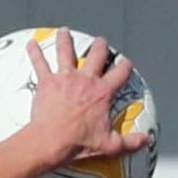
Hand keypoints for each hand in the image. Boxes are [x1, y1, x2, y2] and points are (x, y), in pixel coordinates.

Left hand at [27, 28, 151, 164]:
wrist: (51, 142)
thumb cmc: (77, 143)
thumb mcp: (109, 145)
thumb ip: (130, 142)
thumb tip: (146, 140)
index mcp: (102, 92)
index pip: (120, 73)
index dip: (125, 66)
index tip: (126, 64)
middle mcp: (85, 80)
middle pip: (96, 54)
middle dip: (100, 46)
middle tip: (100, 43)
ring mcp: (65, 78)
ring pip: (67, 51)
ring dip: (66, 40)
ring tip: (65, 32)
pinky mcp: (47, 82)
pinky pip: (40, 63)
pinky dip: (35, 52)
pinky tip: (31, 44)